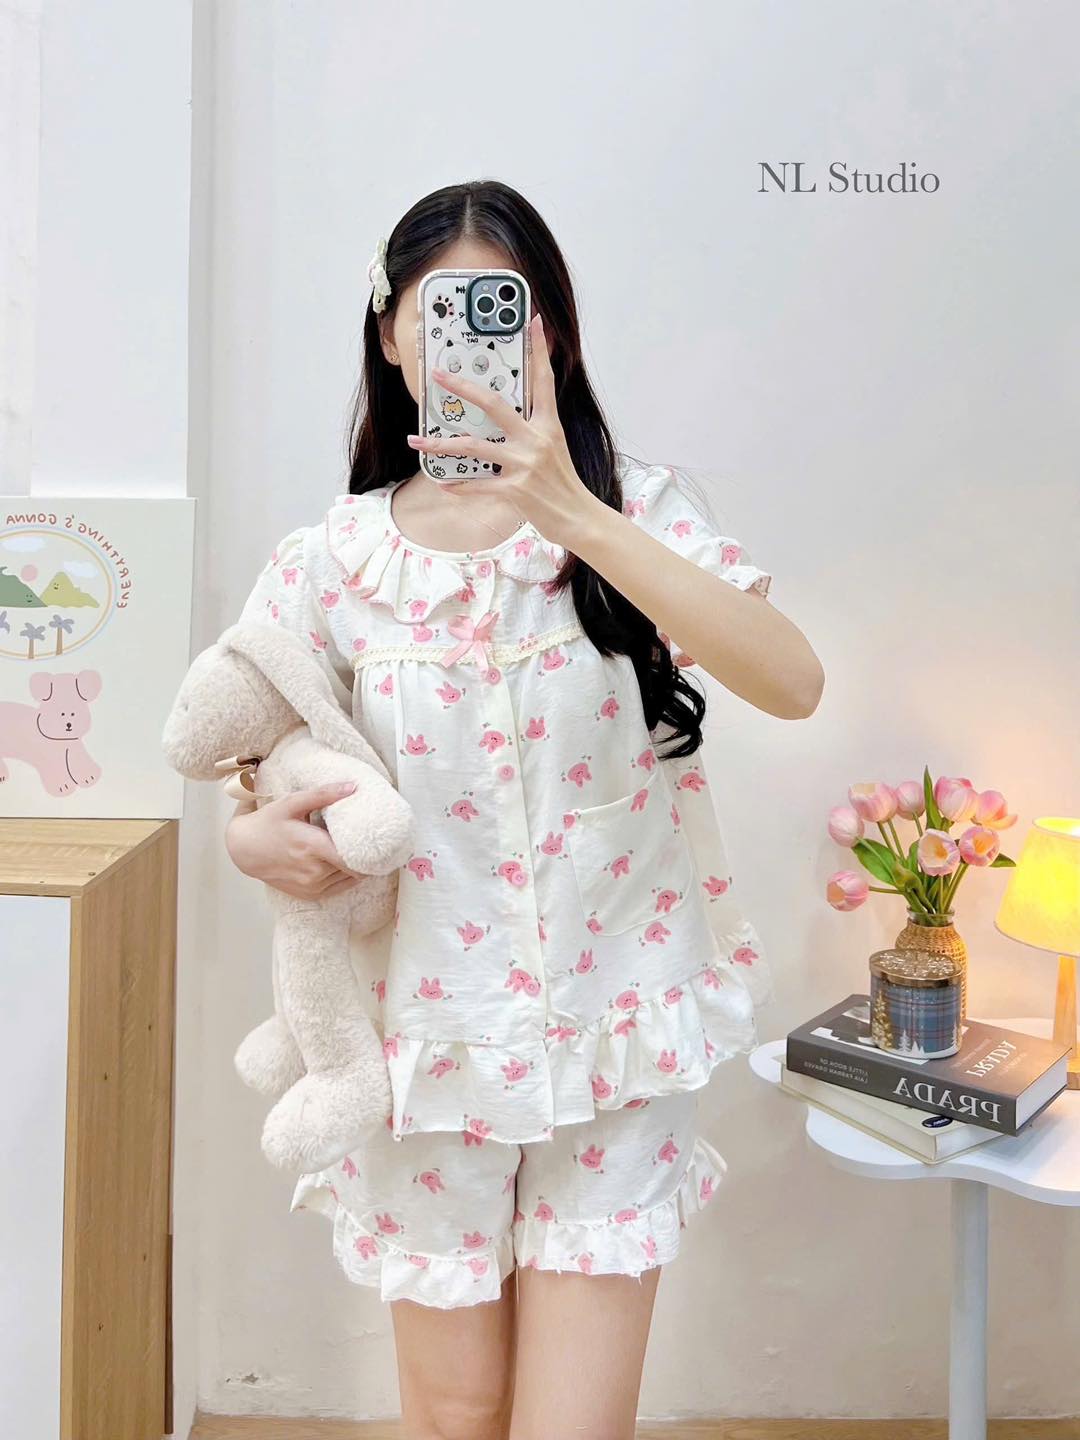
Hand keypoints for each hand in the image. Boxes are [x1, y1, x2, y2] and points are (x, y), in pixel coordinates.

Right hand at [225, 781, 366, 900]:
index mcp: (312, 846)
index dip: (372, 852)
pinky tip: (348, 863)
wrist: (243, 849)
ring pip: (350, 879)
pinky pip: (340, 888)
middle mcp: (314, 871)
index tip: (381, 840)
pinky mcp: (310, 894)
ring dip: (357, 866)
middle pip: (355, 867)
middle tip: (375, 842)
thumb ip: (323, 794)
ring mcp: (312, 886)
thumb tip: (353, 787)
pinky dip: (348, 877)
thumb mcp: (292, 803)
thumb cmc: (268, 823)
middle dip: (366, 856)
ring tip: (361, 850)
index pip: (354, 858)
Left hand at [405, 312, 602, 551]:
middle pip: (494, 404)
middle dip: (463, 387)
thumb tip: (505, 419)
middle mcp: (536, 439)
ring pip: (474, 446)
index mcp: (548, 425)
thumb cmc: (563, 484)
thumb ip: (532, 430)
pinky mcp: (516, 491)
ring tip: (417, 442)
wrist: (579, 519)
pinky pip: (478, 485)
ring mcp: (525, 464)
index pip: (543, 379)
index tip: (532, 322)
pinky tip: (443, 483)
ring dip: (441, 444)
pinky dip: (458, 485)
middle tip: (438, 375)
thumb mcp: (554, 448)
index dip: (538, 349)